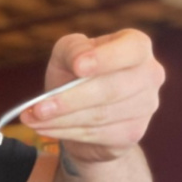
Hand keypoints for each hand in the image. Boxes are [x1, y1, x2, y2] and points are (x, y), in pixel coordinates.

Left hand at [19, 29, 164, 163]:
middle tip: (37, 108)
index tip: (78, 67)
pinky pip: (97, 134)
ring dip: (61, 120)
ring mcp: (145, 106)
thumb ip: (72, 49)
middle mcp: (149, 75)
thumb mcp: (68, 55)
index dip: (105, 59)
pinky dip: (66, 132)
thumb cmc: (77, 76)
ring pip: (100, 116)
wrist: (87, 115)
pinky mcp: (133, 133)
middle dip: (69, 100)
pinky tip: (45, 128)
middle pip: (110, 89)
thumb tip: (79, 61)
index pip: (130, 49)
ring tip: (32, 119)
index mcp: (136, 47)